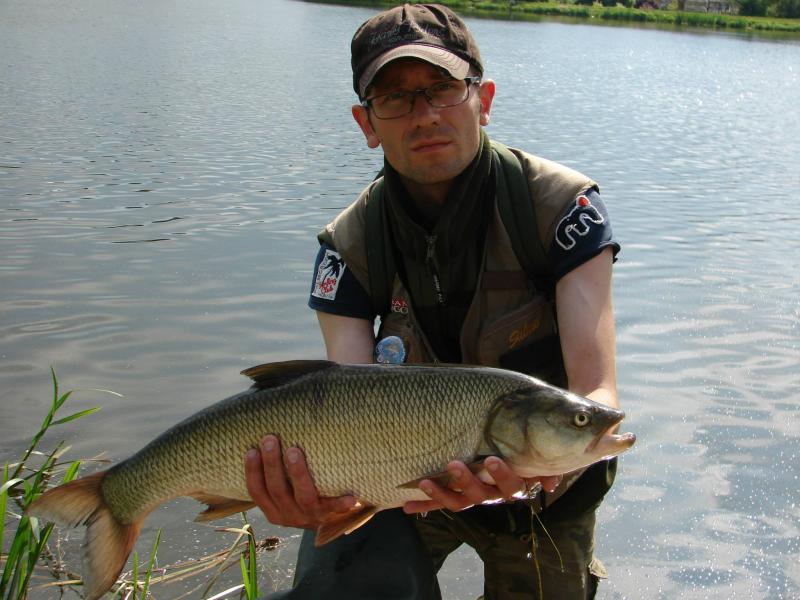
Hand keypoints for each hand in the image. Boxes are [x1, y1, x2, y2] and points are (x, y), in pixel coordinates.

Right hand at [244, 435, 355, 528]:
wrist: (328, 521)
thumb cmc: (300, 494)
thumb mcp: (283, 491)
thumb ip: (275, 473)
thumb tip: (264, 435)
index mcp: (272, 510)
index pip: (257, 492)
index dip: (252, 472)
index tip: (251, 449)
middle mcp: (288, 515)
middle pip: (277, 490)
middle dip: (272, 464)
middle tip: (270, 439)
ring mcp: (309, 516)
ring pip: (303, 496)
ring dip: (297, 472)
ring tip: (294, 450)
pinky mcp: (329, 515)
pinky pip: (334, 508)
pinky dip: (340, 502)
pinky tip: (350, 495)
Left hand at [402, 457, 562, 514]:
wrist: (519, 447)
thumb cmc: (527, 447)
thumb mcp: (536, 454)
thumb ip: (544, 466)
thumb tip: (552, 483)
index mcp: (513, 484)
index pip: (511, 486)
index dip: (503, 475)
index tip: (493, 460)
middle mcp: (493, 493)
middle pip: (482, 494)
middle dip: (466, 481)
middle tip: (454, 464)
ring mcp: (473, 495)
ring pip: (460, 502)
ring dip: (441, 495)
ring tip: (425, 482)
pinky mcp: (456, 494)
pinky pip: (440, 503)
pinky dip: (424, 504)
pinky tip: (407, 507)